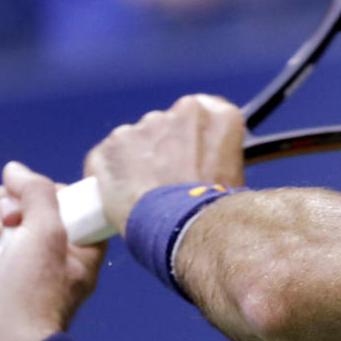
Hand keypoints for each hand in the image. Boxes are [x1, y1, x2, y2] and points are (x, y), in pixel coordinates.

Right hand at [0, 162, 105, 340]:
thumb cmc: (33, 293)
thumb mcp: (49, 233)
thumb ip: (37, 193)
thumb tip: (15, 169)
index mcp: (74, 247)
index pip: (64, 203)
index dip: (48, 193)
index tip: (38, 198)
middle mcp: (39, 252)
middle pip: (18, 204)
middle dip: (6, 204)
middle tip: (8, 223)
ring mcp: (2, 261)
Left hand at [83, 94, 244, 235]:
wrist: (185, 229)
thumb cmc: (214, 209)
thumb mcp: (233, 175)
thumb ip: (216, 156)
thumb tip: (205, 166)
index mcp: (216, 115)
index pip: (202, 113)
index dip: (193, 138)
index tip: (190, 157)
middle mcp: (179, 112)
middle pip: (166, 126)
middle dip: (163, 149)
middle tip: (168, 181)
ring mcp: (141, 127)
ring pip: (136, 142)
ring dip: (138, 162)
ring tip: (147, 196)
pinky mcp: (109, 147)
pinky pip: (107, 160)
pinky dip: (112, 177)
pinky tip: (125, 200)